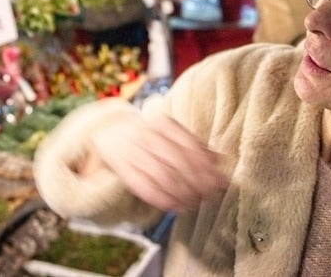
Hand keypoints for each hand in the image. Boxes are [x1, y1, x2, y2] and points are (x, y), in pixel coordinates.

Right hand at [89, 113, 228, 211]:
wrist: (108, 131)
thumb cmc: (148, 134)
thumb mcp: (170, 131)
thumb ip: (195, 144)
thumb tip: (222, 159)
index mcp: (162, 123)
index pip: (189, 145)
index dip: (206, 166)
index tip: (221, 182)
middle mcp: (147, 136)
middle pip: (178, 161)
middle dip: (198, 182)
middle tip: (211, 196)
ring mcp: (133, 152)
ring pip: (163, 176)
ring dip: (183, 193)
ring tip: (196, 203)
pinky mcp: (123, 169)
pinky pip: (144, 187)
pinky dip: (162, 199)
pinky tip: (176, 206)